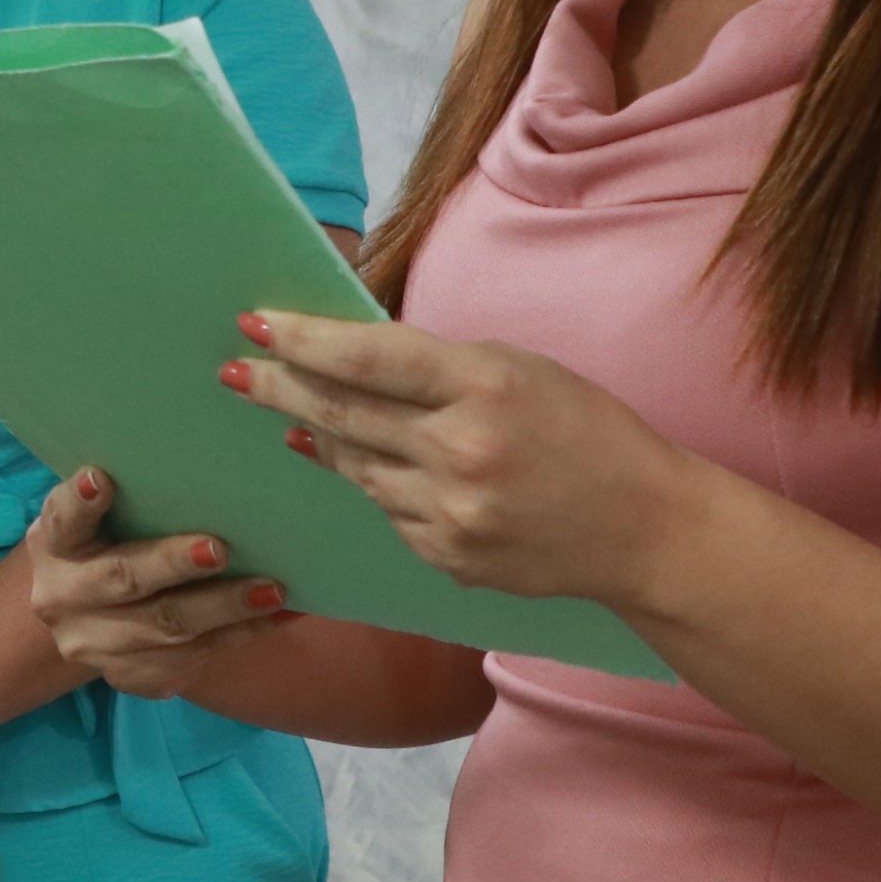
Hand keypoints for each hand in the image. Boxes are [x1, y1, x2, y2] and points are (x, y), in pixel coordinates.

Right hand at [24, 467, 290, 697]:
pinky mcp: (130, 677)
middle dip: (173, 564)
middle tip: (219, 549)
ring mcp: (94, 645)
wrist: (94, 615)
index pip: (63, 519)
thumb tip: (198, 458)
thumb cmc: (112, 542)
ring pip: (166, 628)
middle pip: (123, 580)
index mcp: (54, 546)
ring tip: (273, 590)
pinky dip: (241, 635)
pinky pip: (192, 660)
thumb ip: (134, 495)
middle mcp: (63, 599)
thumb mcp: (102, 517)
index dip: (80, 502)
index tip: (102, 479)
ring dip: (225, 609)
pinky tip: (278, 615)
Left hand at [219, 312, 699, 606]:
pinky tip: (370, 467)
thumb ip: (439, 367)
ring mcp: (452, 514)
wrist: (644, 528)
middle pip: (344, 415)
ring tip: (293, 415)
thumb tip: (351, 362)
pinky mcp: (448, 558)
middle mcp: (462, 452)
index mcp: (484, 386)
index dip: (304, 341)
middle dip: (280, 389)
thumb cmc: (585, 431)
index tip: (255, 323)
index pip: (370, 358)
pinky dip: (378, 485)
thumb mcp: (521, 370)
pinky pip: (391, 513)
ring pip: (358, 468)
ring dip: (322, 438)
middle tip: (236, 372)